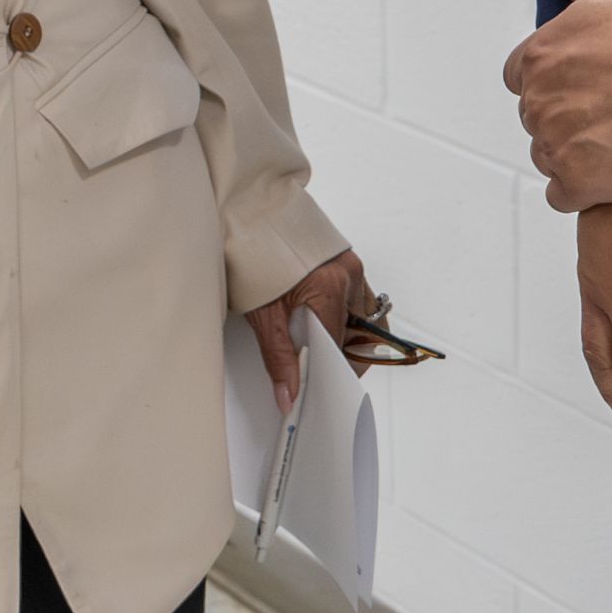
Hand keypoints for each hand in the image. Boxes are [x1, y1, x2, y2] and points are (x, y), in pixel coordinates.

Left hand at [244, 248, 375, 414]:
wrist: (246, 216)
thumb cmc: (250, 257)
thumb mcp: (261, 314)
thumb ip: (278, 358)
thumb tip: (290, 395)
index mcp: (329, 286)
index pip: (341, 346)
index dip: (329, 371)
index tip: (318, 387)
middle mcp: (348, 274)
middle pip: (359, 335)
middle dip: (342, 356)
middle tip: (318, 369)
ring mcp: (351, 265)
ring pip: (365, 318)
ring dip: (347, 336)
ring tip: (319, 345)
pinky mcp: (347, 262)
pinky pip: (359, 300)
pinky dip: (346, 316)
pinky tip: (323, 322)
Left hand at [504, 0, 611, 210]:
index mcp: (538, 56)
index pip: (521, 76)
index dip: (556, 78)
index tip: (590, 79)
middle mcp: (538, 101)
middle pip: (538, 116)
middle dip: (568, 113)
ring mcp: (559, 144)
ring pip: (549, 155)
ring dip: (575, 151)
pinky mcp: (584, 183)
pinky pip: (563, 195)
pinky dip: (581, 189)